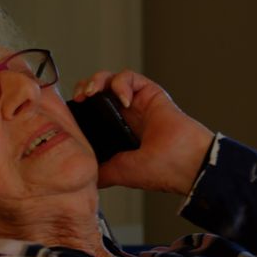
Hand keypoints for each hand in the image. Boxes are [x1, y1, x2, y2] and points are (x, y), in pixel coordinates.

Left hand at [72, 70, 213, 194]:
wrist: (185, 164)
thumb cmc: (163, 170)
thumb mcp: (121, 173)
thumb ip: (102, 172)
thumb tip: (85, 179)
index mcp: (120, 132)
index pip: (93, 110)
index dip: (81, 106)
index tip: (72, 111)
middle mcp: (128, 115)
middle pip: (99, 90)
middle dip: (84, 88)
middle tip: (80, 97)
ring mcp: (139, 103)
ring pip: (111, 79)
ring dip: (98, 80)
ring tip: (93, 92)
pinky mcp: (151, 92)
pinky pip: (129, 76)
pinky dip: (121, 83)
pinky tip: (124, 99)